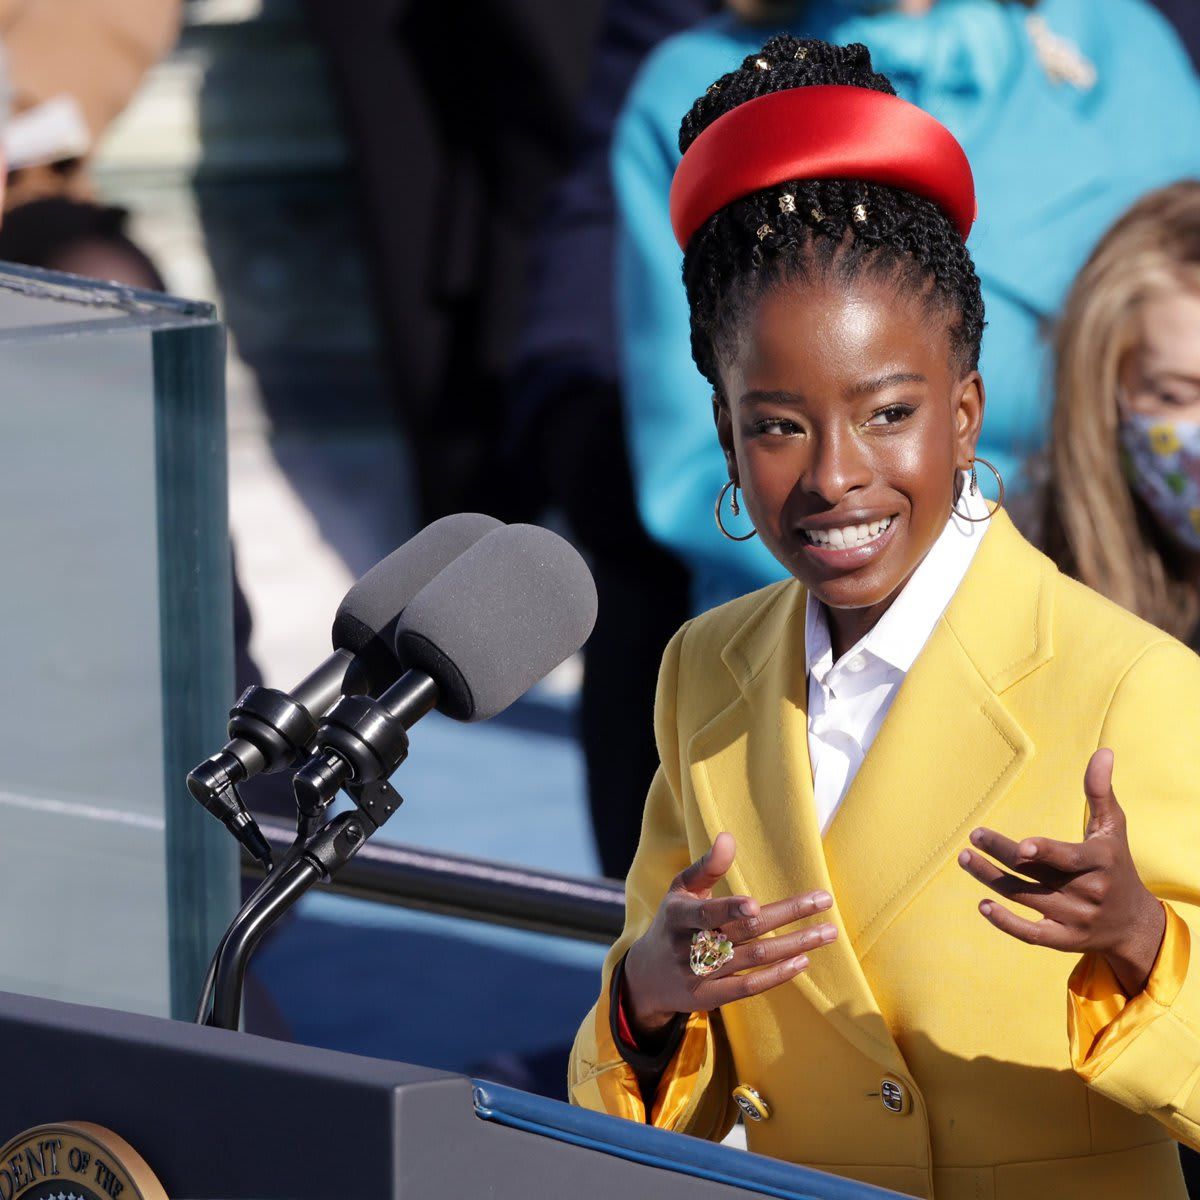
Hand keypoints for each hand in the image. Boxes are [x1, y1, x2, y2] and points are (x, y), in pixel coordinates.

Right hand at [622, 832, 837, 1038]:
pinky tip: (802, 961)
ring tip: (827, 932)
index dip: (729, 910)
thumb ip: (707, 866)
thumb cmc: (672, 922)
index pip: (707, 913)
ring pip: (754, 959)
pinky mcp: (710, 997)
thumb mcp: (680, 891)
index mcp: (679, 915)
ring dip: (794, 945)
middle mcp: (690, 946)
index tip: (754, 905)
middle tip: (824, 901)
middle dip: (787, 916)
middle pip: (745, 932)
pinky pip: (749, 988)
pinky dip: (776, 976)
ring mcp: (701, 974)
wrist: (647, 977)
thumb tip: (728, 837)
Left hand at [958, 748, 1165, 994]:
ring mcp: (1075, 919)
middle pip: (1036, 874)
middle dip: (1002, 856)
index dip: (1046, 852)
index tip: (1021, 845)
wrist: (1134, 924)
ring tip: (965, 858)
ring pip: (1025, 898)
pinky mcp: (1064, 940)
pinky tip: (982, 904)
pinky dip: (1006, 923)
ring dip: (991, 879)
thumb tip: (1103, 751)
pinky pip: (1031, 934)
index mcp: (1100, 863)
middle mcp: (1088, 893)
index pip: (1069, 859)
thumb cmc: (1117, 864)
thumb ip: (1101, 791)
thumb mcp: (1113, 828)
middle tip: (973, 836)